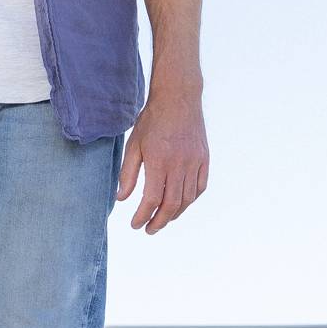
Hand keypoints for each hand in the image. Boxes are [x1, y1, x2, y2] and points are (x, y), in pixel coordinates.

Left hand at [117, 81, 206, 233]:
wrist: (178, 99)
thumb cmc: (152, 121)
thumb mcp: (133, 145)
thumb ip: (128, 174)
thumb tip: (122, 199)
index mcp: (159, 161)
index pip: (152, 199)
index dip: (143, 216)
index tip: (135, 224)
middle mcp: (180, 164)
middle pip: (172, 205)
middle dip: (159, 222)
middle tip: (149, 229)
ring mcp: (195, 162)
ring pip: (187, 199)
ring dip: (174, 214)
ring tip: (162, 219)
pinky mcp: (204, 159)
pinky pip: (200, 187)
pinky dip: (190, 200)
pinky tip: (180, 204)